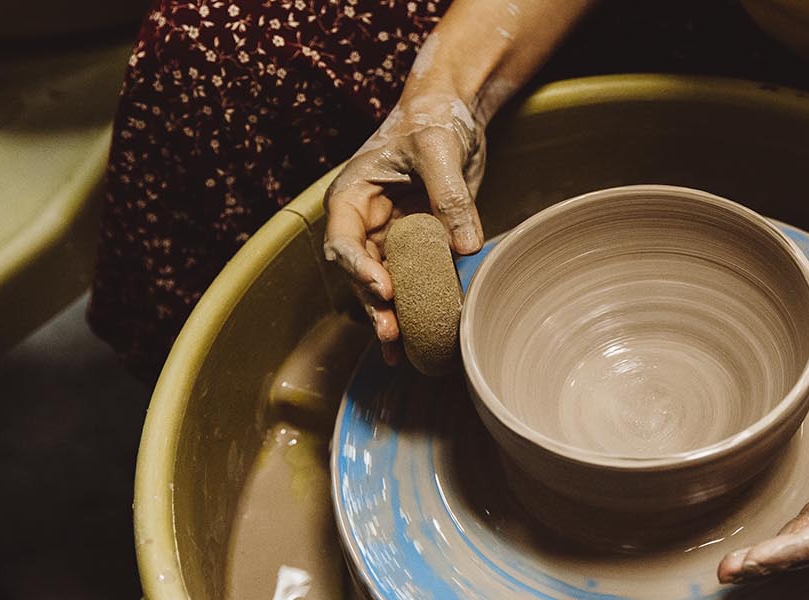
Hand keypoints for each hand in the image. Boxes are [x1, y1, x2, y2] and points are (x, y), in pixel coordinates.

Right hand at [323, 73, 486, 365]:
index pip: (343, 241)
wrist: (451, 115)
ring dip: (391, 316)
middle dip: (374, 305)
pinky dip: (417, 309)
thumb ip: (450, 195)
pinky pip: (413, 282)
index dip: (359, 269)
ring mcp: (390, 237)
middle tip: (392, 333)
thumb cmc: (433, 121)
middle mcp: (365, 223)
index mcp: (353, 197)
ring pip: (383, 285)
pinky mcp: (417, 246)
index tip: (384, 288)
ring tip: (402, 350)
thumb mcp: (439, 149)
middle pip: (359, 273)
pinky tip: (420, 340)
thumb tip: (465, 247)